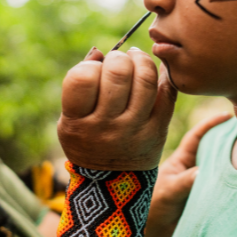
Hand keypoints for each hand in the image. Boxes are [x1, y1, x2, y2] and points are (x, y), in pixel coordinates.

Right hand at [57, 48, 176, 170]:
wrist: (112, 184)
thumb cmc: (87, 140)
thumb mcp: (70, 120)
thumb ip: (79, 86)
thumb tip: (100, 52)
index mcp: (77, 123)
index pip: (82, 78)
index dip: (91, 66)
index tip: (95, 70)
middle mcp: (106, 128)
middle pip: (118, 74)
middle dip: (119, 58)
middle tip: (120, 60)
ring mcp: (134, 131)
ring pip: (145, 80)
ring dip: (142, 61)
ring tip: (137, 59)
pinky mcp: (158, 132)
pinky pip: (167, 94)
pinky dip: (163, 76)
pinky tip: (155, 71)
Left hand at [144, 113, 232, 236]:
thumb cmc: (154, 211)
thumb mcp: (167, 192)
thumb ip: (184, 181)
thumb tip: (204, 172)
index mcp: (180, 160)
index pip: (197, 136)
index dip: (211, 124)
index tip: (227, 115)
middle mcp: (193, 169)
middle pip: (214, 148)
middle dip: (230, 139)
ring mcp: (201, 184)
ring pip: (222, 168)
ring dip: (236, 163)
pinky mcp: (208, 200)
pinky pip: (224, 188)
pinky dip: (235, 185)